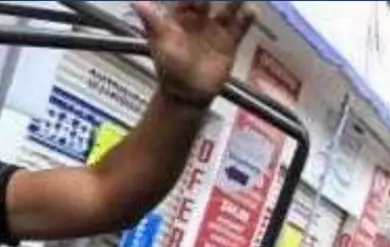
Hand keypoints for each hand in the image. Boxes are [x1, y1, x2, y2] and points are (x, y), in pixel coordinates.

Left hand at [136, 1, 255, 105]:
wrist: (187, 94)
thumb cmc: (170, 70)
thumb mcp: (160, 43)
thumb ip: (151, 22)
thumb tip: (137, 3)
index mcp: (180, 20)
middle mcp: (199, 21)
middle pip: (208, 0)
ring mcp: (215, 30)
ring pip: (228, 9)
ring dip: (235, 1)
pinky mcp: (229, 42)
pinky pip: (241, 26)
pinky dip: (248, 17)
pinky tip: (252, 11)